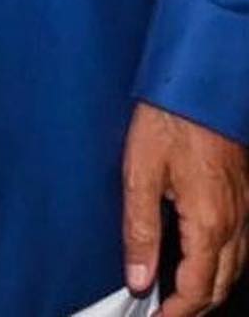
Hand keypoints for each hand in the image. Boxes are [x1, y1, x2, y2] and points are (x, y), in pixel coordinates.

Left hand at [123, 102, 248, 313]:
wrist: (198, 82)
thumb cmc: (168, 119)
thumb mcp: (140, 173)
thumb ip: (140, 230)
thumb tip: (138, 278)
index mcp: (209, 222)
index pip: (197, 289)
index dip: (176, 313)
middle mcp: (234, 221)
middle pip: (221, 285)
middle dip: (195, 307)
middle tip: (165, 314)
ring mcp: (243, 208)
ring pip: (235, 268)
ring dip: (211, 288)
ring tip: (180, 297)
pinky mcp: (242, 194)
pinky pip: (239, 245)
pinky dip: (222, 264)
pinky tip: (202, 259)